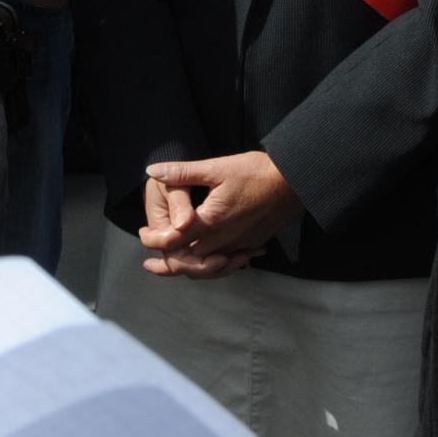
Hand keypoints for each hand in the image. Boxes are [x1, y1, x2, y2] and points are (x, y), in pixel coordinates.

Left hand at [138, 150, 301, 276]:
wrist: (294, 182)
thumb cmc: (256, 172)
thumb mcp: (216, 167)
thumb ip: (182, 172)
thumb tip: (153, 171)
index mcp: (209, 223)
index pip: (171, 242)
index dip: (152, 240)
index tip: (142, 235)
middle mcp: (222, 241)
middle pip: (186, 263)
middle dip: (166, 262)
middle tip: (150, 263)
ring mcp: (238, 246)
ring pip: (206, 268)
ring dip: (188, 269)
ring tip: (174, 265)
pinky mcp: (251, 245)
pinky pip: (226, 263)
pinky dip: (212, 265)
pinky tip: (208, 260)